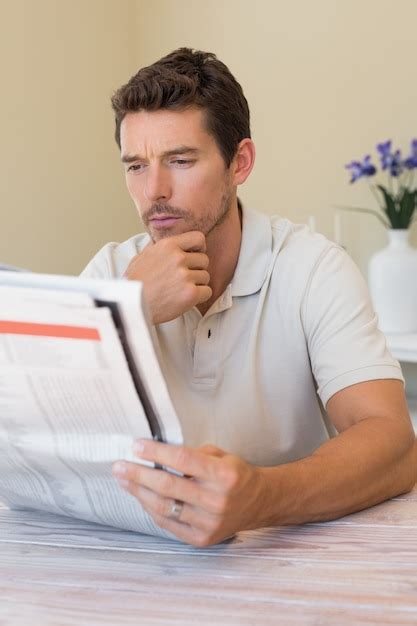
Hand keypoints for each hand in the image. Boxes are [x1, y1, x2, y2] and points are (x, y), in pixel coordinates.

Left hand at [112, 440, 268, 546]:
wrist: (258, 503)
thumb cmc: (234, 474)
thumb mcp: (220, 455)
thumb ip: (191, 454)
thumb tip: (155, 453)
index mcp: (223, 474)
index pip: (182, 460)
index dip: (156, 453)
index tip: (136, 446)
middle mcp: (216, 500)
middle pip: (168, 485)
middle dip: (138, 474)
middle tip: (119, 465)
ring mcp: (208, 523)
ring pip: (164, 507)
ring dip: (139, 492)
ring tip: (124, 480)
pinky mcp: (201, 539)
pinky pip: (168, 523)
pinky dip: (151, 508)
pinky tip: (141, 496)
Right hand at [124, 231, 211, 324]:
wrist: (130, 305)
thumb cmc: (134, 283)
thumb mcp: (142, 256)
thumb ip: (156, 247)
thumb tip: (160, 239)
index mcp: (168, 245)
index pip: (198, 238)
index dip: (200, 248)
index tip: (195, 256)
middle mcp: (178, 258)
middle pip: (204, 260)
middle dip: (196, 269)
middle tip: (183, 279)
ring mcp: (185, 276)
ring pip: (205, 277)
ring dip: (197, 284)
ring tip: (179, 290)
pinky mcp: (190, 293)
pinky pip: (207, 292)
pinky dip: (199, 297)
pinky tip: (185, 299)